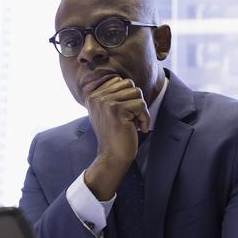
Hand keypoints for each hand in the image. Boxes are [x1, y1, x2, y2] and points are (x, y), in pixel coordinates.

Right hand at [84, 76, 149, 199]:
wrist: (112, 157)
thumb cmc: (114, 135)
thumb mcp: (107, 112)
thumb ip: (112, 95)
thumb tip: (125, 81)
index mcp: (92, 96)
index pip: (118, 80)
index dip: (127, 97)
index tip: (124, 114)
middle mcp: (97, 97)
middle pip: (128, 84)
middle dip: (134, 101)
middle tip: (130, 119)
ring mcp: (106, 102)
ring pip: (137, 92)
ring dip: (140, 110)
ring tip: (132, 123)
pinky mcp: (118, 110)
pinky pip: (141, 104)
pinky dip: (145, 118)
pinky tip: (139, 129)